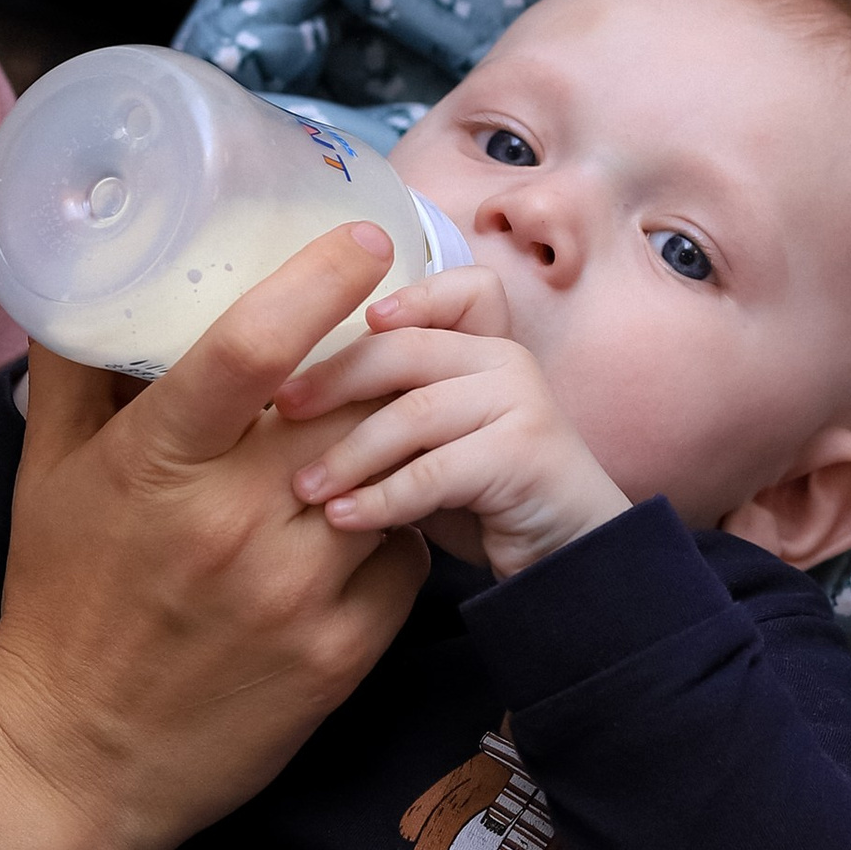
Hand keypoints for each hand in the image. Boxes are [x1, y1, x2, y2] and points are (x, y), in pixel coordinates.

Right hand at [0, 225, 427, 849]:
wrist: (68, 762)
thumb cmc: (56, 602)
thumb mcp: (45, 475)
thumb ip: (73, 369)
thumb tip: (88, 271)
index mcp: (156, 466)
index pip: (250, 347)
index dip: (318, 278)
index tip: (362, 238)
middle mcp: (232, 522)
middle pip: (346, 400)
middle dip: (376, 357)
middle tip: (393, 326)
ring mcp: (294, 592)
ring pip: (389, 473)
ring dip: (391, 442)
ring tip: (382, 427)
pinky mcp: (339, 656)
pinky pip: (406, 558)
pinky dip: (399, 528)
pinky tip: (370, 520)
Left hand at [273, 262, 631, 577]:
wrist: (565, 559)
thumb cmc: (484, 500)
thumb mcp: (429, 443)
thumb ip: (389, 409)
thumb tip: (294, 401)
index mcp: (484, 347)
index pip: (462, 290)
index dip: (411, 295)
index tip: (355, 321)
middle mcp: (506, 362)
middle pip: (410, 347)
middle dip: (338, 377)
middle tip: (285, 410)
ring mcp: (522, 404)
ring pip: (416, 412)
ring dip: (350, 453)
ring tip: (306, 489)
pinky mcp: (524, 456)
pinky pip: (435, 471)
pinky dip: (382, 497)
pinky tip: (344, 519)